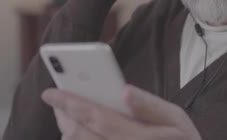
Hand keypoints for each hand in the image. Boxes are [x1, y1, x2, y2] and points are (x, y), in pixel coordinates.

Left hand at [42, 85, 200, 139]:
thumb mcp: (176, 119)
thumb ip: (150, 105)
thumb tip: (125, 91)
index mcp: (136, 138)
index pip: (95, 117)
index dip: (70, 103)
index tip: (50, 92)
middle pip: (78, 135)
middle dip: (63, 115)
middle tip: (55, 100)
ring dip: (67, 131)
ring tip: (67, 115)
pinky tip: (80, 134)